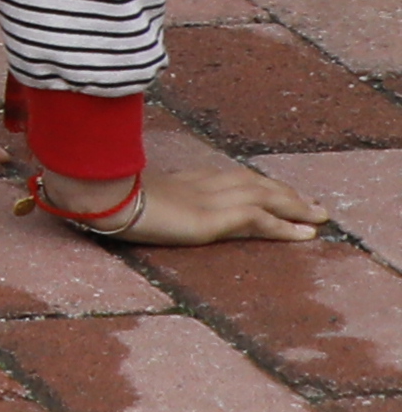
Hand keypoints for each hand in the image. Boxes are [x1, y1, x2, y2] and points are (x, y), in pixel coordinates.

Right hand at [44, 156, 330, 247]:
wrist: (91, 193)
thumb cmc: (92, 192)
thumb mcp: (112, 194)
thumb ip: (118, 195)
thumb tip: (91, 200)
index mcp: (175, 180)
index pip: (224, 178)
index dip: (252, 183)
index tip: (269, 189)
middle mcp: (197, 183)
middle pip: (250, 182)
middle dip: (283, 192)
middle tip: (311, 204)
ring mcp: (207, 199)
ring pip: (264, 196)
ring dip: (295, 206)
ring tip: (319, 216)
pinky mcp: (212, 217)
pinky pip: (259, 219)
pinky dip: (285, 226)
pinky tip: (305, 234)